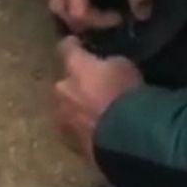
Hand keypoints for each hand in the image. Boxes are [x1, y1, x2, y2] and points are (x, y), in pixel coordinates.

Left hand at [53, 36, 143, 165]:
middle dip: (75, 82)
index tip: (77, 44)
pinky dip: (82, 126)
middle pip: (64, 81)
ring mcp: (61, 117)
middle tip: (92, 86)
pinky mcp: (68, 141)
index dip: (73, 45)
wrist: (121, 137)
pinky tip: (96, 129)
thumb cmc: (124, 93)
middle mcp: (61, 88)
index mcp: (74, 66)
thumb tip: (102, 67)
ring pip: (66, 106)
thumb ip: (107, 63)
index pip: (66, 47)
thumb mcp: (123, 66)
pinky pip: (73, 128)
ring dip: (76, 106)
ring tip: (95, 112)